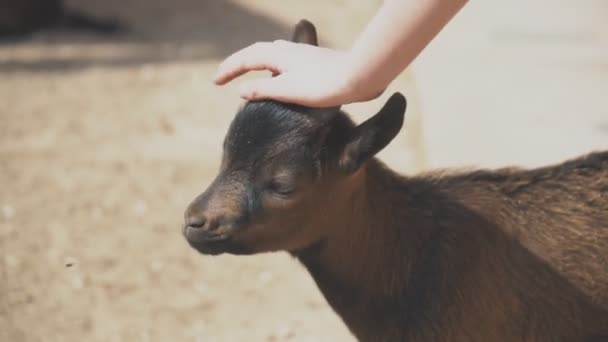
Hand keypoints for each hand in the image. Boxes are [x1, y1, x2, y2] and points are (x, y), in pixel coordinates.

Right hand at [214, 40, 374, 107]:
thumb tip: (242, 90)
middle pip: (256, 52)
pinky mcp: (313, 61)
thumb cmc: (325, 85)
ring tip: (247, 73)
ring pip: (271, 53)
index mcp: (278, 55)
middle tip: (225, 76)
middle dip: (239, 63)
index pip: (245, 59)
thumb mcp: (288, 91)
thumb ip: (262, 90)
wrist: (360, 77)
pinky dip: (271, 65)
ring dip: (255, 61)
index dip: (229, 70)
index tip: (215, 82)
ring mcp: (301, 54)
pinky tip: (279, 76)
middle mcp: (288, 50)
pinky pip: (283, 59)